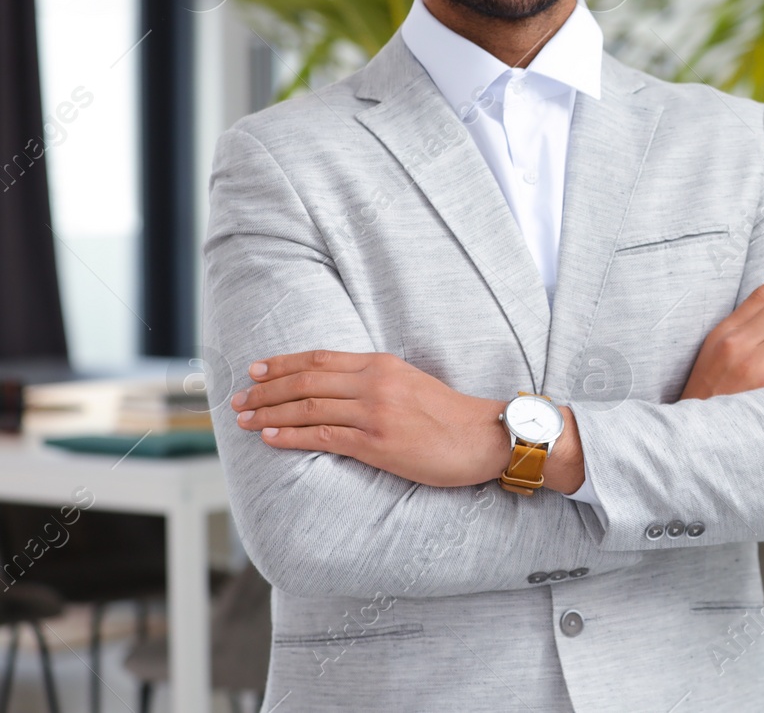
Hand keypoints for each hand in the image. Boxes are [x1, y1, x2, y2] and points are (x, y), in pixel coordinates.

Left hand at [230, 350, 528, 488]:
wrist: (485, 437)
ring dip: (270, 413)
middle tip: (239, 398)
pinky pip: (323, 436)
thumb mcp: (412, 383)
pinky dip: (291, 436)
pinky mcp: (377, 443)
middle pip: (306, 381)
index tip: (256, 368)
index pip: (320, 359)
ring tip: (244, 419)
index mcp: (382, 365)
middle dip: (266, 389)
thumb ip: (376, 381)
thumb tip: (338, 388)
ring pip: (308, 408)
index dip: (283, 363)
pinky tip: (270, 437)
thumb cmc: (451, 416)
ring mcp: (374, 412)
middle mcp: (374, 383)